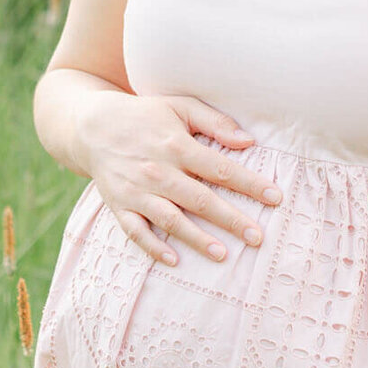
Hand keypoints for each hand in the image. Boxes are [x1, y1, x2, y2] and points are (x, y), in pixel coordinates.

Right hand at [78, 92, 282, 267]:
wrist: (91, 126)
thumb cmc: (143, 114)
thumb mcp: (179, 106)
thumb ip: (214, 122)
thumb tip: (248, 141)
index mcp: (177, 145)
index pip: (221, 169)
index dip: (250, 184)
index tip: (275, 197)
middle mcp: (158, 171)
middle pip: (200, 199)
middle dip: (231, 220)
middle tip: (258, 237)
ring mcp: (137, 192)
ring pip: (171, 220)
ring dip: (196, 239)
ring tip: (222, 255)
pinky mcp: (120, 206)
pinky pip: (136, 231)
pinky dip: (153, 247)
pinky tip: (174, 261)